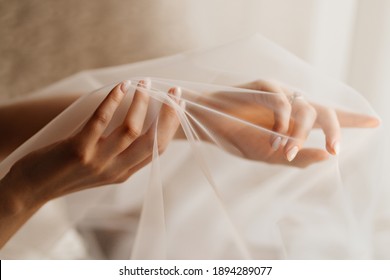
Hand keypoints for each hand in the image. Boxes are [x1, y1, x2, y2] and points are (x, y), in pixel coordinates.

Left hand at [5, 79, 182, 210]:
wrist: (32, 188)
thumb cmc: (66, 172)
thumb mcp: (100, 168)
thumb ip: (119, 153)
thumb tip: (135, 125)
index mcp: (124, 173)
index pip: (158, 149)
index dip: (172, 126)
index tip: (179, 106)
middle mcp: (115, 170)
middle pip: (153, 141)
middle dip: (168, 114)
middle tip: (174, 91)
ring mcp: (98, 161)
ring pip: (131, 129)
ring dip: (141, 102)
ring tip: (143, 83)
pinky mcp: (78, 150)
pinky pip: (101, 120)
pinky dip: (113, 100)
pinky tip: (120, 86)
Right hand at [187, 80, 378, 167]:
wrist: (209, 125)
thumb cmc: (239, 138)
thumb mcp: (270, 156)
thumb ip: (299, 158)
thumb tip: (328, 157)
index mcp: (295, 120)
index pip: (328, 117)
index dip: (351, 119)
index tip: (374, 123)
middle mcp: (292, 105)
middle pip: (326, 111)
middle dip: (335, 129)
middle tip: (335, 149)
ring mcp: (279, 94)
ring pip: (305, 109)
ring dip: (299, 134)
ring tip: (286, 152)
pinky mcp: (264, 87)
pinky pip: (282, 102)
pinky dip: (281, 122)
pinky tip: (274, 138)